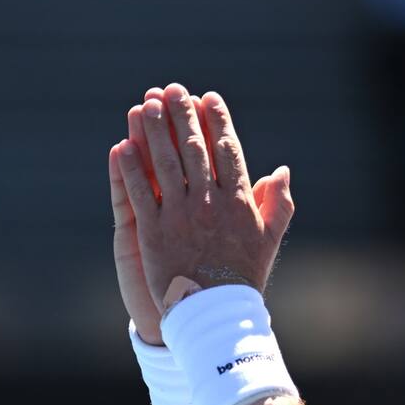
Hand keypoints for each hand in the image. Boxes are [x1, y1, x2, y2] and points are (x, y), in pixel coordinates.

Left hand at [109, 84, 293, 341]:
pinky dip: (131, 167)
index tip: (208, 98)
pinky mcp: (152, 231)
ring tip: (146, 105)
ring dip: (154, 131)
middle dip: (183, 115)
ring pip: (165, 163)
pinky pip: (140, 192)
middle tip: (173, 90)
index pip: (227, 151)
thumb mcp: (268, 239)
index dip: (217, 121)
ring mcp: (179, 215)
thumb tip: (281, 170)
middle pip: (194, 149)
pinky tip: (123, 146)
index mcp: (238, 202)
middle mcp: (209, 203)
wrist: (215, 315)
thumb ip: (276, 204)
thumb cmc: (243, 278)